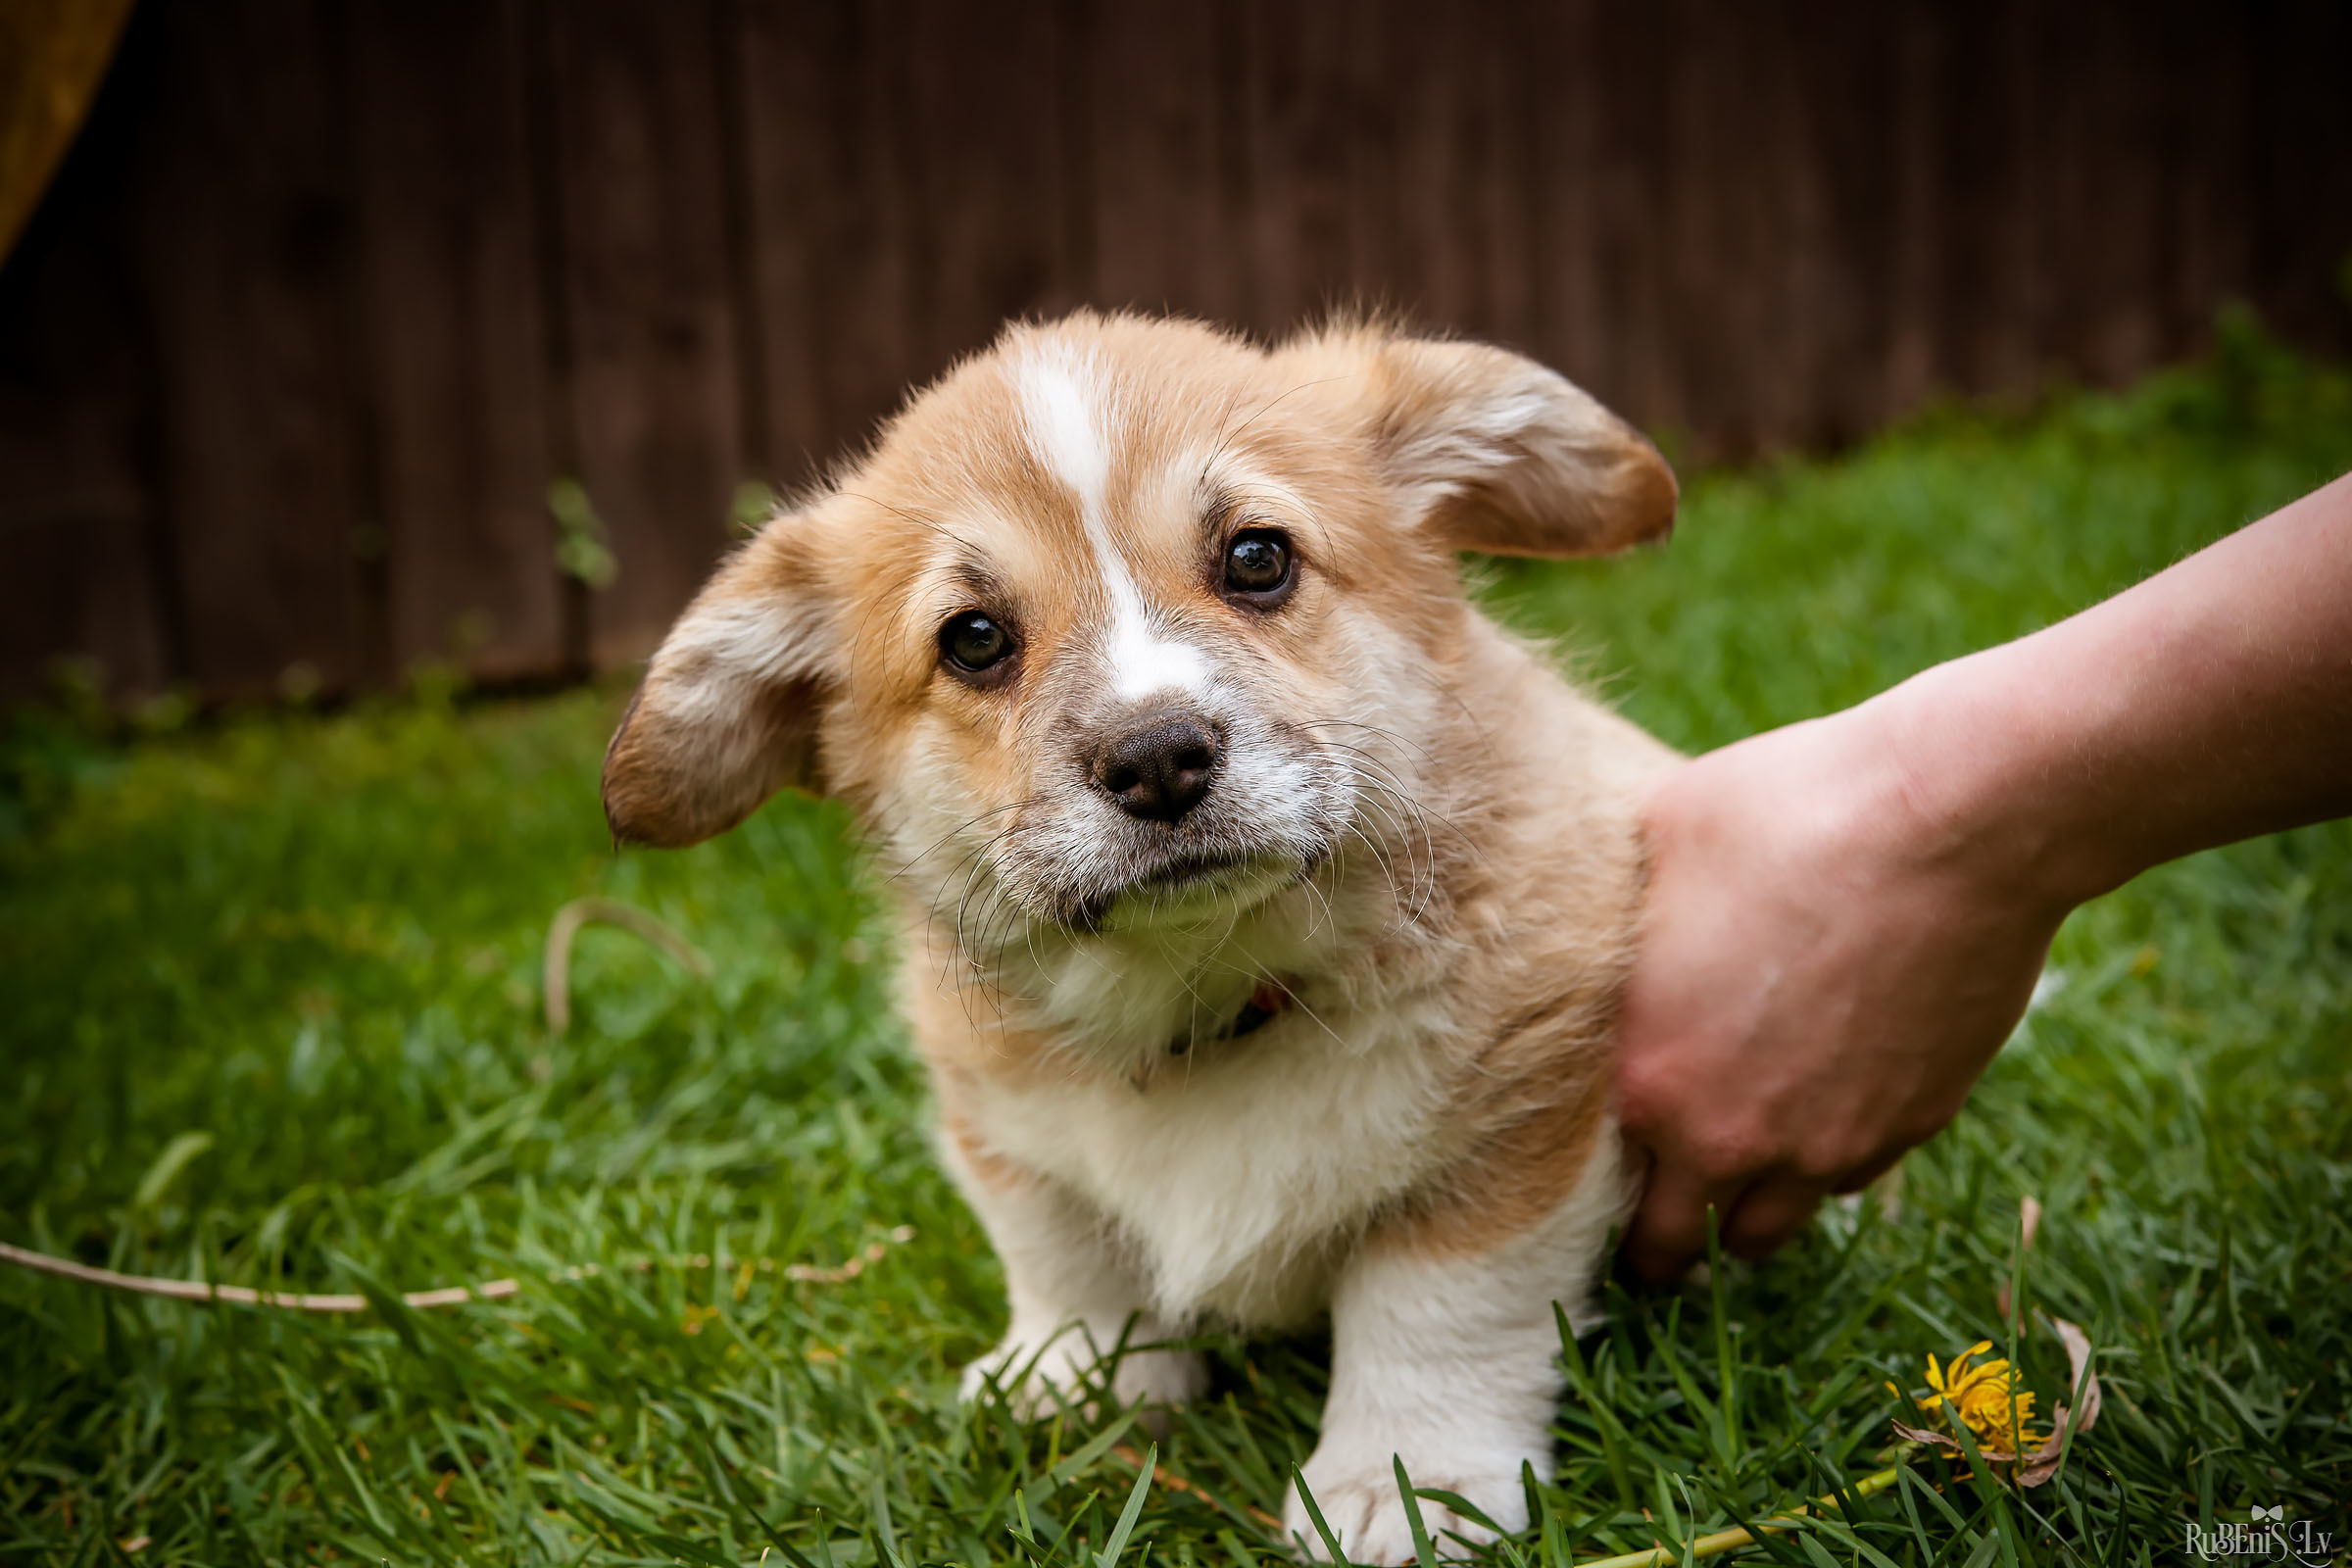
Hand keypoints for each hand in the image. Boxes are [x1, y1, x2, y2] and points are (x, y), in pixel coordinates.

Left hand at [1613, 693, 2070, 1278]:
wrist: (1953, 820)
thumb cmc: (1787, 814)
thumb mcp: (1657, 846)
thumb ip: (1625, 923)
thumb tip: (1604, 921)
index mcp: (1648, 1079)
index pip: (1597, 1181)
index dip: (1594, 1176)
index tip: (1597, 1163)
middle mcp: (1733, 1136)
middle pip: (1682, 1241)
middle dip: (1663, 1237)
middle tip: (1655, 1212)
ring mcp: (1832, 1142)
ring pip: (1773, 1222)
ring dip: (1747, 1201)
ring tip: (1735, 1164)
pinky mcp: (1915, 1121)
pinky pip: (1851, 1171)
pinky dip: (1826, 1154)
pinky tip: (1819, 1101)